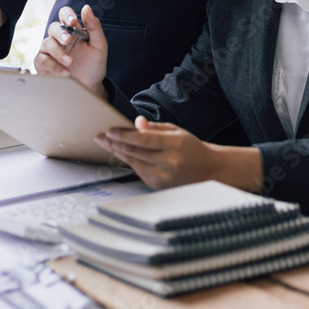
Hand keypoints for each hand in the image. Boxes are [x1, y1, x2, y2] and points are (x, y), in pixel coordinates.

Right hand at [34, 4, 107, 94]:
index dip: (66, 14)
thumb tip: (86, 7)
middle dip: (60, 33)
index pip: (65, 15)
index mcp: (73, 31)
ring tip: (70, 62)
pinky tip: (65, 72)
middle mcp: (59, 39)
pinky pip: (42, 60)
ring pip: (46, 43)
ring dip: (58, 52)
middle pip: (53, 27)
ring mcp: (50, 51)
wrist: (90, 88)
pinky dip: (53, 66)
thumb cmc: (94, 66)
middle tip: (68, 40)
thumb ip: (94, 26)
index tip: (72, 21)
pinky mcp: (43, 64)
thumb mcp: (99, 46)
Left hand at [95, 117, 215, 188]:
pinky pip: (138, 172)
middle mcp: (168, 163)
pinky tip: (121, 153)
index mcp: (174, 146)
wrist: (208, 171)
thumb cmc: (190, 148)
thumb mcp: (176, 131)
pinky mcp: (158, 186)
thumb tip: (136, 122)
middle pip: (134, 152)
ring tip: (106, 142)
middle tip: (100, 136)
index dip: (124, 135)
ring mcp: (162, 177)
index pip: (143, 139)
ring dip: (117, 152)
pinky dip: (129, 161)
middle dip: (114, 143)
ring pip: (133, 163)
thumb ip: (154, 128)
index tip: (109, 130)